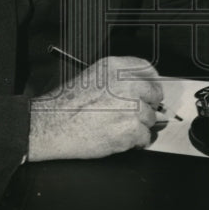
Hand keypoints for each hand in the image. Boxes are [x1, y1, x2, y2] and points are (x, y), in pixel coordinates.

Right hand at [27, 56, 166, 161]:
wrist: (53, 125)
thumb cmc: (66, 105)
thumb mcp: (91, 77)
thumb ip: (116, 78)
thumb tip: (137, 88)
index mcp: (115, 67)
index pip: (147, 69)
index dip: (152, 82)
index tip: (152, 90)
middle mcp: (126, 84)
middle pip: (155, 94)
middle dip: (148, 105)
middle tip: (137, 113)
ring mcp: (131, 107)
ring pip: (150, 118)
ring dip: (139, 126)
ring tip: (118, 127)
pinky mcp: (131, 129)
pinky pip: (145, 138)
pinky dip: (135, 142)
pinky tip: (120, 138)